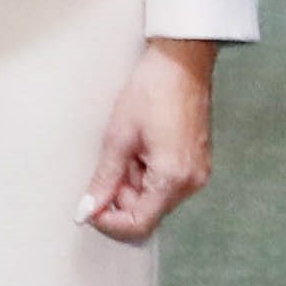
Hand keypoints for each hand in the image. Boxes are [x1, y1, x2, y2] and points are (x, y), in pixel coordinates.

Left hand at [79, 36, 219, 241]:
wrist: (182, 62)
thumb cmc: (152, 91)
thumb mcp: (119, 137)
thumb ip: (104, 180)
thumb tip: (87, 210)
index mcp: (173, 178)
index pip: (139, 223)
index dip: (110, 221)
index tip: (90, 206)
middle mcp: (191, 182)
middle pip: (148, 211)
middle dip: (123, 195)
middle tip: (112, 161)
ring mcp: (197, 172)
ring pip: (156, 197)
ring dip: (135, 181)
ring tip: (130, 146)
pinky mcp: (197, 162)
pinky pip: (167, 182)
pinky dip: (148, 172)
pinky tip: (143, 145)